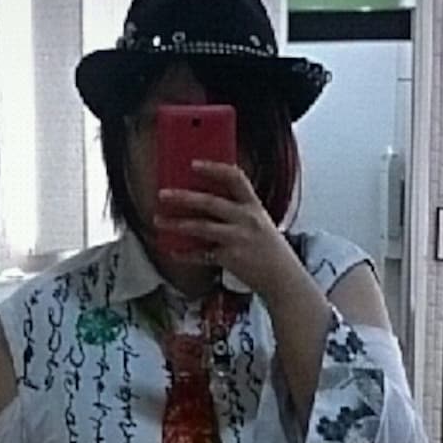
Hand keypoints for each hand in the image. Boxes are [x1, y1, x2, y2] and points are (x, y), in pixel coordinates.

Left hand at [153, 161, 308, 303]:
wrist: (283, 279)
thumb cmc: (271, 252)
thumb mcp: (261, 224)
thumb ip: (240, 213)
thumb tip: (209, 206)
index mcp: (254, 206)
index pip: (235, 178)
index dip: (213, 169)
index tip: (194, 164)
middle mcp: (246, 219)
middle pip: (210, 202)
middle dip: (183, 197)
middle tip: (163, 194)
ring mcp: (237, 239)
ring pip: (201, 227)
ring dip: (177, 224)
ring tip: (159, 221)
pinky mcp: (230, 259)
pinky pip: (202, 255)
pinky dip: (186, 254)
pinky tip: (173, 251)